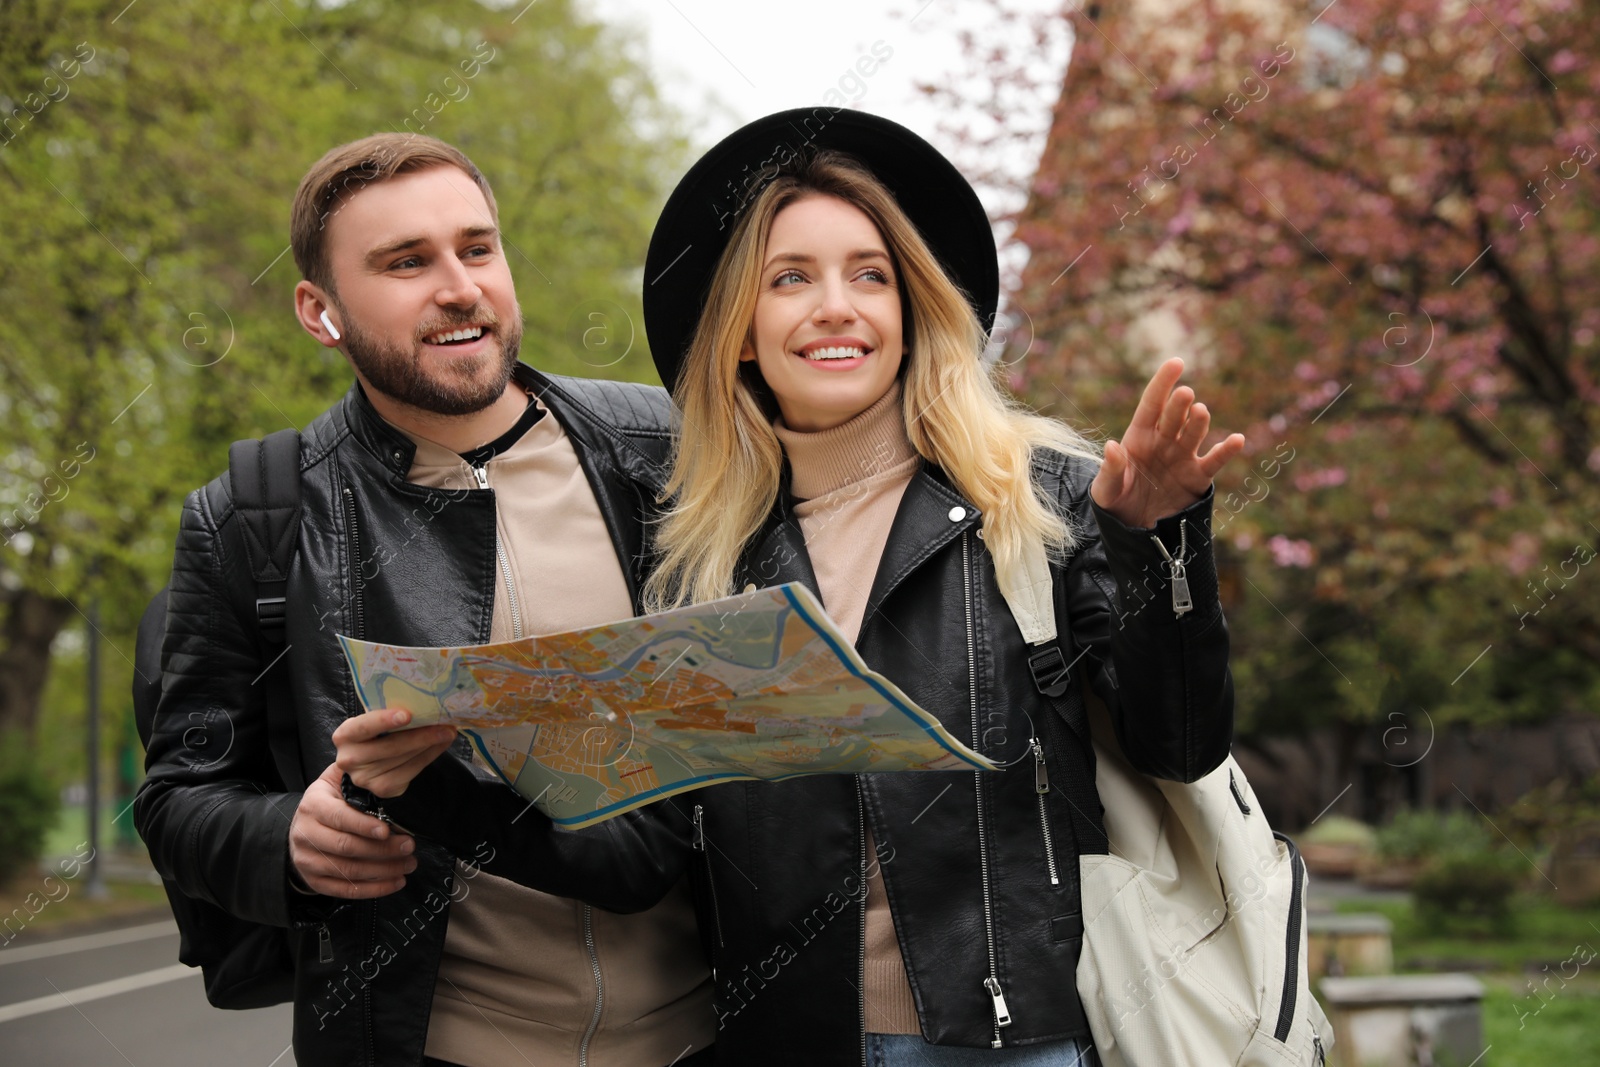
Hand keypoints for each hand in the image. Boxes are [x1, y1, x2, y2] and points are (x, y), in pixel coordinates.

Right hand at [288, 762, 415, 897]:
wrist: (301, 828)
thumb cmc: (328, 801)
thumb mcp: (335, 780)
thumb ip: (355, 776)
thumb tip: (385, 768)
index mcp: (313, 805)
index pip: (339, 817)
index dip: (364, 825)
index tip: (388, 830)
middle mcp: (306, 834)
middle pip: (347, 847)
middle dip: (383, 849)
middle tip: (409, 847)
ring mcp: (308, 860)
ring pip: (349, 871)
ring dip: (383, 870)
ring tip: (409, 864)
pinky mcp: (315, 881)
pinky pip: (346, 890)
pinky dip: (374, 889)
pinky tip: (396, 882)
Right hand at [333, 708, 457, 798]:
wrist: (366, 765)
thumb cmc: (374, 735)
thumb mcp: (372, 723)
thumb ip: (387, 715)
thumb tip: (424, 703)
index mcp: (345, 735)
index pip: (363, 727)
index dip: (384, 720)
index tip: (407, 714)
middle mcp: (349, 759)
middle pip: (389, 746)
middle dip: (421, 734)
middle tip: (445, 724)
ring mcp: (364, 778)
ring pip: (404, 759)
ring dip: (430, 745)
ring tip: (448, 732)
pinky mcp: (382, 789)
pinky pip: (411, 771)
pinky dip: (429, 756)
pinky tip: (440, 746)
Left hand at [1090, 356, 1244, 528]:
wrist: (1135, 532)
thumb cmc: (1116, 503)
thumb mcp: (1106, 489)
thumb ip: (1111, 469)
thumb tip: (1112, 447)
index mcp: (1139, 437)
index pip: (1152, 404)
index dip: (1163, 383)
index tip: (1176, 362)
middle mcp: (1163, 441)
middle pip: (1174, 417)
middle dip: (1179, 405)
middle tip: (1185, 395)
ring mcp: (1182, 457)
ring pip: (1194, 433)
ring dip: (1198, 422)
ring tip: (1200, 412)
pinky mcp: (1197, 477)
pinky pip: (1214, 461)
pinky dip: (1226, 451)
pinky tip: (1237, 440)